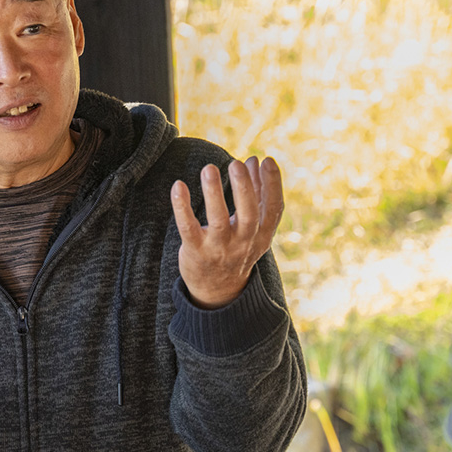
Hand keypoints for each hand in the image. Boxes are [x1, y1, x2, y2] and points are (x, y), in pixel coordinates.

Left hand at [170, 156, 283, 308]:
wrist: (218, 290)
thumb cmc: (236, 248)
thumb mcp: (253, 226)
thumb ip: (255, 193)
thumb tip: (256, 160)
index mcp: (262, 235)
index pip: (272, 209)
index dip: (272, 185)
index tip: (266, 160)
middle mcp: (243, 242)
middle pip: (249, 216)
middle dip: (244, 189)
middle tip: (236, 163)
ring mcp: (219, 248)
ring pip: (218, 220)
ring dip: (214, 194)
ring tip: (209, 169)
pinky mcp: (195, 251)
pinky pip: (188, 228)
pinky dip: (182, 208)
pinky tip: (178, 186)